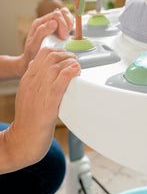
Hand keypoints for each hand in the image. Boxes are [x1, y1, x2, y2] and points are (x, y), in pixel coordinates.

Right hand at [1, 47, 79, 172]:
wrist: (21, 143)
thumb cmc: (29, 119)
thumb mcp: (27, 94)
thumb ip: (33, 79)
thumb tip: (36, 63)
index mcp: (27, 80)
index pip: (43, 54)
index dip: (60, 50)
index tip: (68, 57)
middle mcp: (31, 85)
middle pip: (50, 57)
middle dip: (67, 55)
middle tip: (75, 62)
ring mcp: (38, 96)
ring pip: (55, 68)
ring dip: (71, 63)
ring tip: (78, 68)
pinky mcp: (47, 108)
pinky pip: (58, 85)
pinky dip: (69, 75)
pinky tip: (76, 72)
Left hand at [22, 8, 73, 73]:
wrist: (31, 59)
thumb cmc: (32, 54)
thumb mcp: (33, 45)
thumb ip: (41, 32)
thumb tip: (53, 22)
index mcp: (39, 23)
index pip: (57, 15)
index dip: (63, 25)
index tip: (63, 38)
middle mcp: (46, 20)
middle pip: (62, 13)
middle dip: (67, 25)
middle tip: (64, 37)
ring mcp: (52, 22)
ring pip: (66, 14)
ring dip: (69, 24)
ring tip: (66, 35)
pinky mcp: (58, 26)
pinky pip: (68, 19)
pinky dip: (70, 25)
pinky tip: (67, 34)